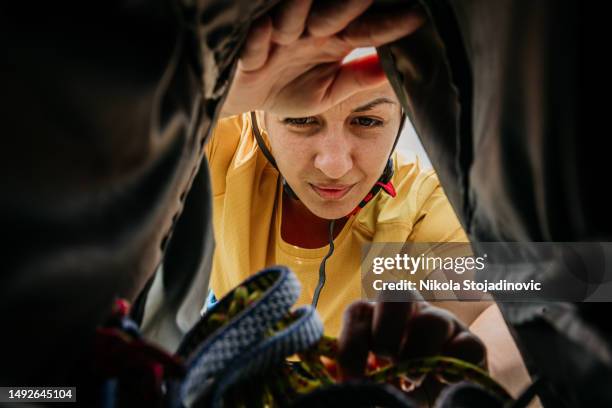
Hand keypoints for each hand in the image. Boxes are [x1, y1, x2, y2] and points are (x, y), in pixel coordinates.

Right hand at [221, 0, 424, 117]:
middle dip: (350, 4)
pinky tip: (264, 31)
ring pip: (289, 20)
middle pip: (331, 14)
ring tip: (310, 5)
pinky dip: (257, 41)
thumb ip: (358, 79)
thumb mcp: (328, 90)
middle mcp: (306, 32)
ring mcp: (275, 37)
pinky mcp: (246, 51)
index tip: (418, 19)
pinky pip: (250, 46)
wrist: (243, 96)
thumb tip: (395, 71)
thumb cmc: (286, 88)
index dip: (388, 25)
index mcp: (330, 40)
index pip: (364, 30)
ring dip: (300, 11)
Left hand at [336, 301, 486, 402]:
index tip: (350, 380)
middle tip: (384, 363)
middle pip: (395, 295)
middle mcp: (412, 313)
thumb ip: (343, 369)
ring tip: (410, 380)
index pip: (359, 311)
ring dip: (417, 354)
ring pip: (434, 319)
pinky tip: (442, 381)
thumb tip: (320, 366)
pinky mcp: (473, 346)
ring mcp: (445, 325)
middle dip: (384, 332)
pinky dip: (453, 365)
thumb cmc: (400, 383)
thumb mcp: (368, 376)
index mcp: (379, 317)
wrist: (446, 394)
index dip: (350, 345)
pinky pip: (468, 345)